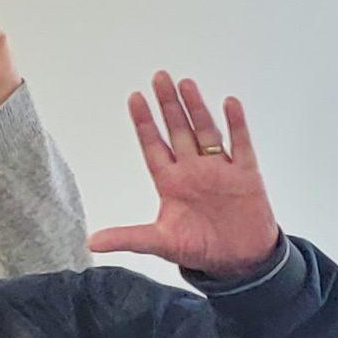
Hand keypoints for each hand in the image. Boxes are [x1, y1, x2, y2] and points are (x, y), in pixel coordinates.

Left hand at [88, 71, 279, 274]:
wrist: (239, 260)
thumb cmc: (200, 249)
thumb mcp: (159, 243)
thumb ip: (127, 238)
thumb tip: (91, 242)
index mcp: (171, 183)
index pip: (153, 146)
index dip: (144, 123)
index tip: (134, 98)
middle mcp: (194, 170)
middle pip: (178, 131)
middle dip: (168, 105)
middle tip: (159, 77)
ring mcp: (220, 170)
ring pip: (206, 132)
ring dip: (197, 108)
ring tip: (186, 84)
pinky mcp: (246, 175)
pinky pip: (242, 145)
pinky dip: (236, 125)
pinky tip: (229, 103)